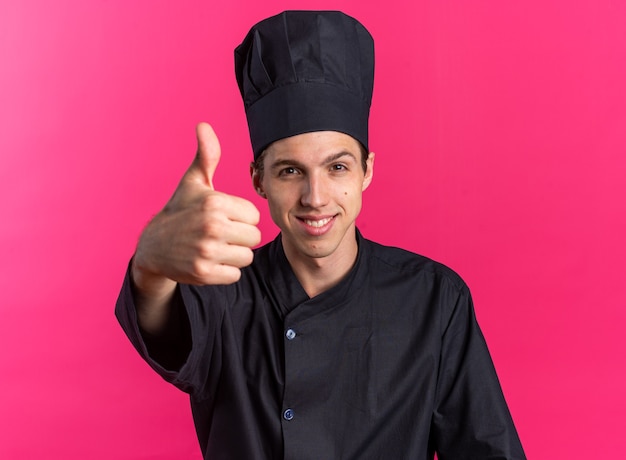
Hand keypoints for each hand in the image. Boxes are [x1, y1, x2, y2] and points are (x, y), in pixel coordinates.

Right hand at [133, 123, 261, 293]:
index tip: (223, 217)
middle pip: (254, 237)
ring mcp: (206, 251)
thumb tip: (203, 126)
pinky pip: (235, 274)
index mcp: (214, 202)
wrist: (153, 246)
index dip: (241, 218)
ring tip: (216, 247)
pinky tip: (210, 261)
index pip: (254, 216)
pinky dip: (226, 271)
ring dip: (234, 254)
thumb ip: (207, 156)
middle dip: (240, 237)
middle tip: (220, 234)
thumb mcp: (193, 182)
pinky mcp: (203, 273)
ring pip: (247, 256)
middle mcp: (211, 226)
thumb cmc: (180, 210)